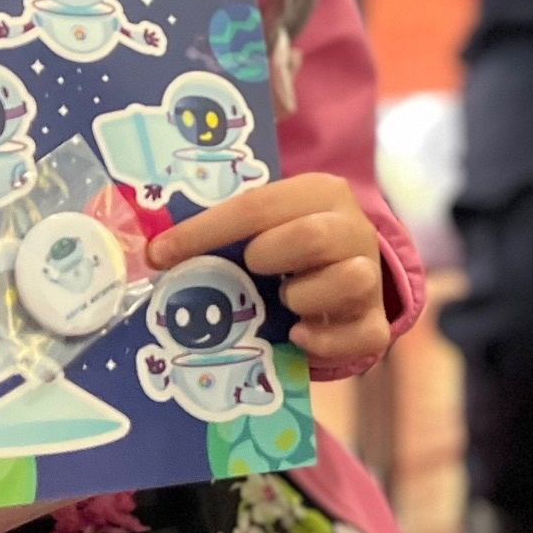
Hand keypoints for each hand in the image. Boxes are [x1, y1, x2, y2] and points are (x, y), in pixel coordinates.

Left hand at [148, 174, 387, 367]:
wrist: (350, 270)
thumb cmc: (291, 245)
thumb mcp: (268, 224)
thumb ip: (228, 230)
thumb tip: (156, 249)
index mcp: (320, 192)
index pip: (258, 205)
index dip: (204, 231)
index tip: (159, 254)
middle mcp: (352, 228)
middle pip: (312, 237)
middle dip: (268, 257)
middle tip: (253, 269)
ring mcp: (371, 274)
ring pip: (348, 280)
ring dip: (302, 298)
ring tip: (286, 302)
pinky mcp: (375, 320)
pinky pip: (360, 335)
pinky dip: (324, 340)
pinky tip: (300, 335)